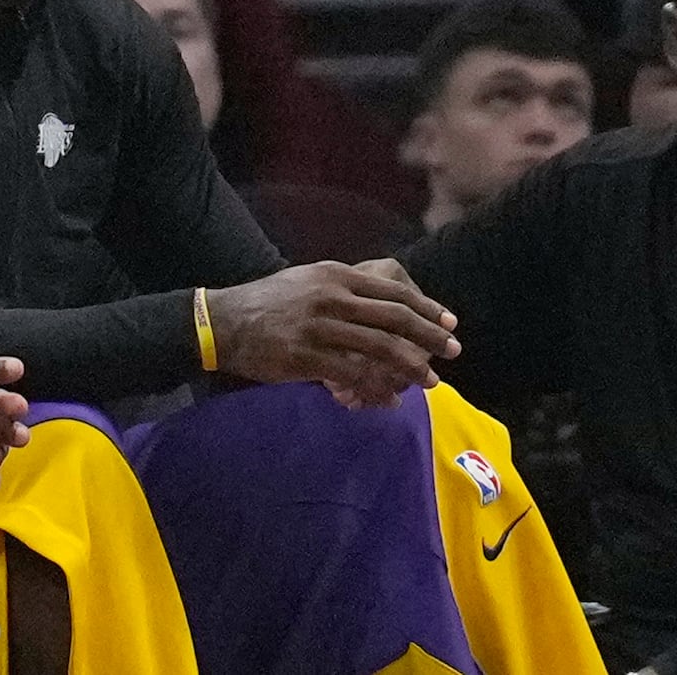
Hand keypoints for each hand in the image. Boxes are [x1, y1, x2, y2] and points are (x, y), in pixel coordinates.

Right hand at [208, 260, 459, 407]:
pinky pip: (353, 376)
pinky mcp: (306, 357)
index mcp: (334, 275)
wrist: (223, 322)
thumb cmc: (267, 303)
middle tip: (453, 350)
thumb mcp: (306, 281)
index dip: (426, 308)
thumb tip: (382, 306)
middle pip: (394, 318)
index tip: (449, 322)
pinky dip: (377, 390)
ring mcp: (318, 327)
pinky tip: (389, 400)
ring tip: (431, 380)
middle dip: (430, 336)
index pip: (392, 291)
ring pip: (380, 348)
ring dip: (411, 366)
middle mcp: (330, 297)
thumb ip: (342, 289)